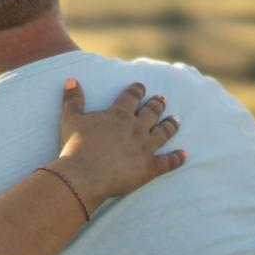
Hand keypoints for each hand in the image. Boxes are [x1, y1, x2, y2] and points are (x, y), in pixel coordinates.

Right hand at [48, 78, 185, 213]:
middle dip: (157, 104)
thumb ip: (73, 99)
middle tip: (162, 99)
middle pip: (151, 112)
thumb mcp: (70, 118)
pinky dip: (177, 158)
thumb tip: (71, 79)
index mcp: (119, 115)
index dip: (137, 90)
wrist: (83, 175)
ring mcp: (145, 148)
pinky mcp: (149, 168)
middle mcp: (136, 128)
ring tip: (175, 120)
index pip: (131, 97)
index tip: (141, 87)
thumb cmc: (75, 146)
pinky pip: (168, 162)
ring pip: (163, 133)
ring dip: (170, 125)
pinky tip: (184, 154)